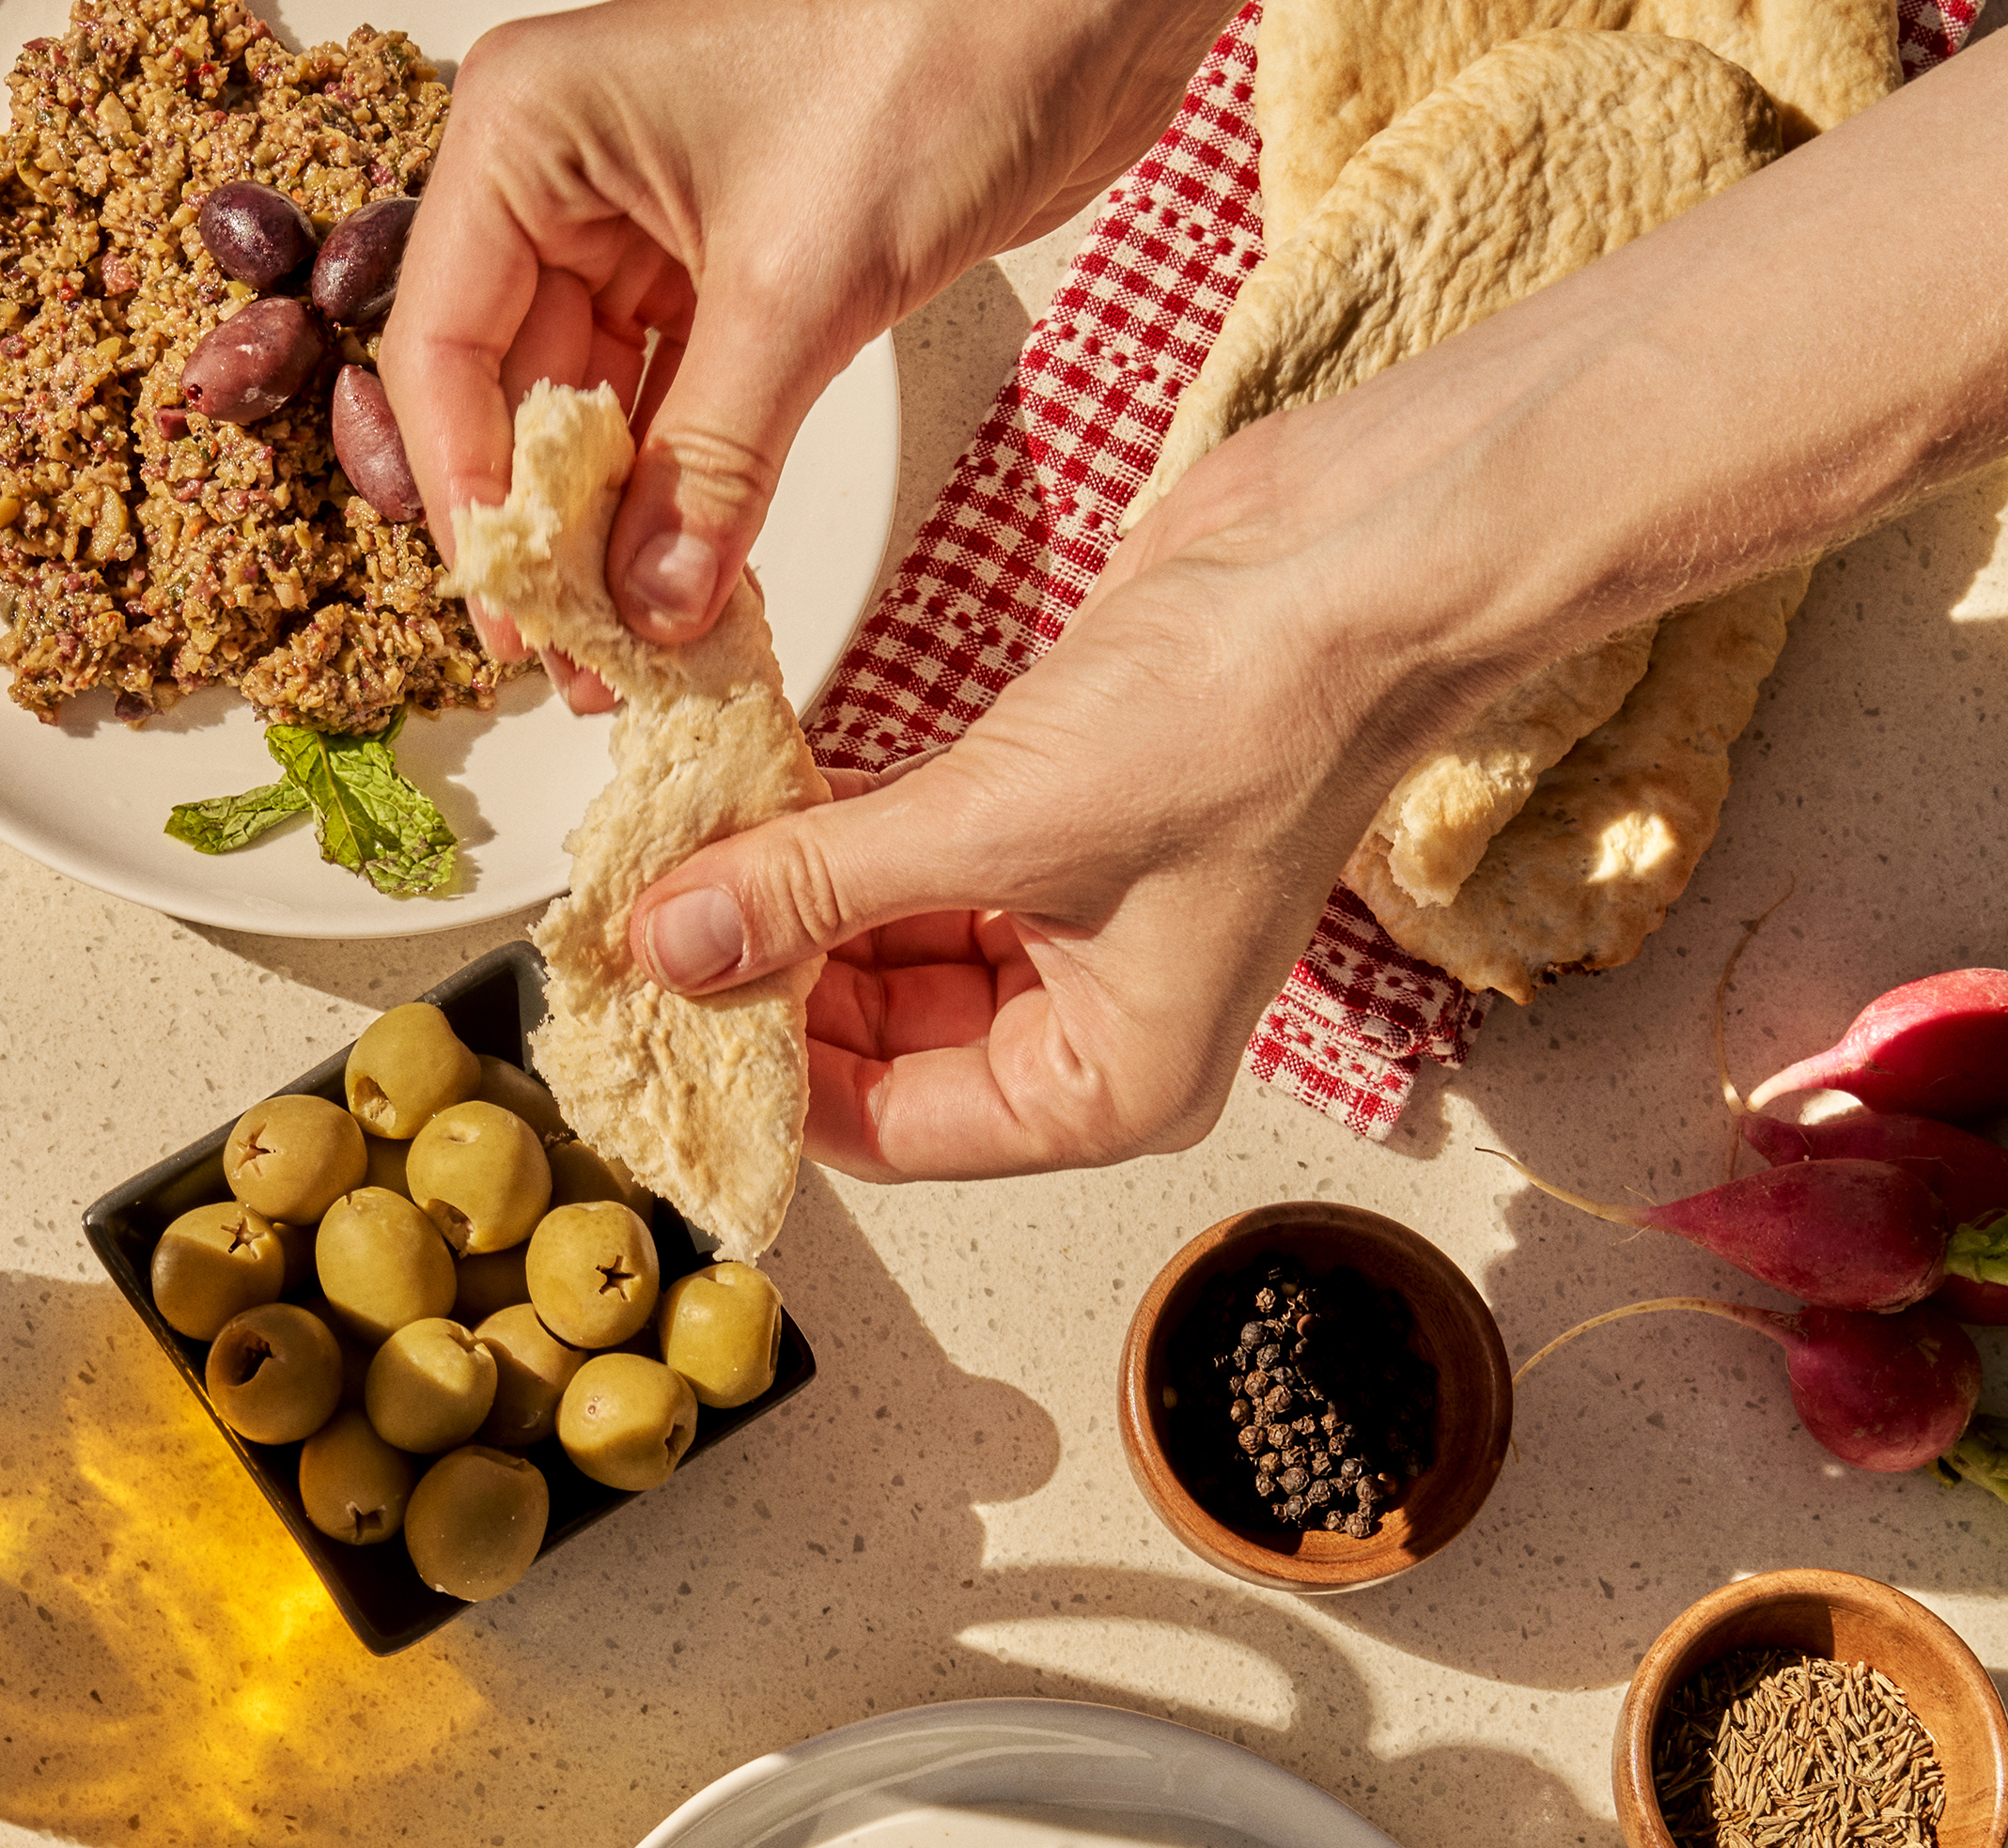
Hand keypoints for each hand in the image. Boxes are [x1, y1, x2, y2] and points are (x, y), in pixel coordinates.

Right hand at [383, 0, 1224, 659]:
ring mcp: (647, 225)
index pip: (446, 347)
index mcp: (528, 135)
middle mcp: (566, 176)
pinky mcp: (733, 268)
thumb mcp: (800, 282)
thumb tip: (650, 607)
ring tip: (635, 654)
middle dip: (552, 535)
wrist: (1081, 9)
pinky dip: (689, 496)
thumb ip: (714, 461)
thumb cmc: (935, 53)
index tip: (513, 620)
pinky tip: (695, 588)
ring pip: (599, 412)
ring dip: (619, 534)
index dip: (474, 498)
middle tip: (577, 665)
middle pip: (513, 392)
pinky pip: (680, 407)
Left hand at [632, 457, 1502, 1177]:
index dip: (766, 1073)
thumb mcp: (995, 821)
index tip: (654, 1011)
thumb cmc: (1251, 714)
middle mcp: (1096, 1021)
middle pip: (879, 1044)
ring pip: (888, 944)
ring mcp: (1080, 917)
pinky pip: (916, 856)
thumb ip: (818, 887)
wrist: (1360, 559)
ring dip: (791, 900)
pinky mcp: (1057, 814)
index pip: (887, 1129)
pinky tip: (756, 803)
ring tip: (684, 859)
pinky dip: (838, 833)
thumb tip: (677, 943)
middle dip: (767, 980)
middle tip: (647, 926)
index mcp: (1109, 1086)